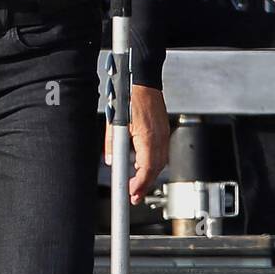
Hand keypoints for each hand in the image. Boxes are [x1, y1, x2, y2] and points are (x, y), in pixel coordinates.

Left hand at [104, 85, 169, 204]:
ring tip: (137, 185)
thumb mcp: (115, 120)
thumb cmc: (129, 95)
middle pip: (155, 169)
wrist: (142, 78)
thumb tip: (110, 160)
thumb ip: (112, 142)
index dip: (139, 184)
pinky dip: (153, 163)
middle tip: (133, 195)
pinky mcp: (164, 130)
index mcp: (147, 135)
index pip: (147, 168)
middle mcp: (159, 136)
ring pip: (161, 162)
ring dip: (149, 175)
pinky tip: (144, 165)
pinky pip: (162, 152)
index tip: (131, 193)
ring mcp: (163, 133)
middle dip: (145, 184)